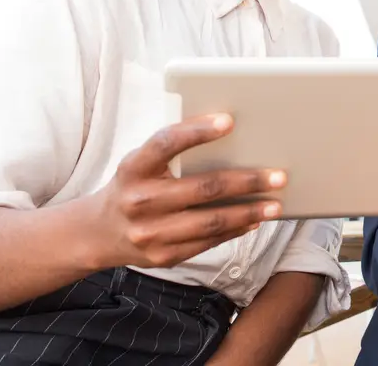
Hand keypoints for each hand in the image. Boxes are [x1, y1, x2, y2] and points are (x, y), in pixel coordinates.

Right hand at [84, 114, 285, 270]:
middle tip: (279, 176)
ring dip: (249, 212)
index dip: (197, 131)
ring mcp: (150, 233)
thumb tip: (230, 133)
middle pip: (203, 188)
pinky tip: (254, 220)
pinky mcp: (163, 257)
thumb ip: (174, 150)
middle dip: (247, 181)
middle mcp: (139, 201)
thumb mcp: (141, 163)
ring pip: (211, 221)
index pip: (166, 143)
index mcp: (134, 168)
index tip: (229, 121)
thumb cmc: (133, 185)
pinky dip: (235, 230)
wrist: (98, 232)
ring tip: (276, 204)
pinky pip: (208, 242)